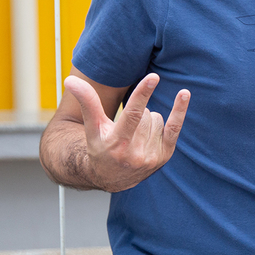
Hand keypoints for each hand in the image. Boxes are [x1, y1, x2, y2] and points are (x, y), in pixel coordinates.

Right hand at [64, 73, 189, 192]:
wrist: (114, 177)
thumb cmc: (100, 147)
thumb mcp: (92, 128)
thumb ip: (86, 102)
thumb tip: (70, 79)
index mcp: (117, 144)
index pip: (133, 115)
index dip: (143, 94)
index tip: (154, 77)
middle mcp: (136, 153)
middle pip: (144, 114)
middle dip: (136, 114)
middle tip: (125, 130)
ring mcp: (152, 156)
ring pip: (156, 118)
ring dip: (147, 121)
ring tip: (135, 135)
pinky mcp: (165, 155)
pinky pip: (175, 127)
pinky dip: (179, 110)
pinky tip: (184, 94)